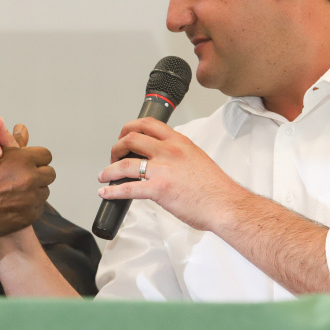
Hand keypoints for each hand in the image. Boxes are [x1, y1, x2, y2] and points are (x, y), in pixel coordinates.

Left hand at [97, 117, 235, 231]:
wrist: (226, 205)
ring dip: (109, 169)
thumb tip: (163, 160)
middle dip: (117, 146)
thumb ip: (179, 155)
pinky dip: (112, 191)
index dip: (130, 127)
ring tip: (104, 175)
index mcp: (179, 142)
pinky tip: (106, 192)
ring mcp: (163, 169)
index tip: (124, 135)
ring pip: (125, 163)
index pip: (149, 124)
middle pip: (132, 138)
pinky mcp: (158, 189)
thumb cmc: (216, 188)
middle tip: (114, 156)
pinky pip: (128, 188)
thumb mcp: (197, 159)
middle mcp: (169, 151)